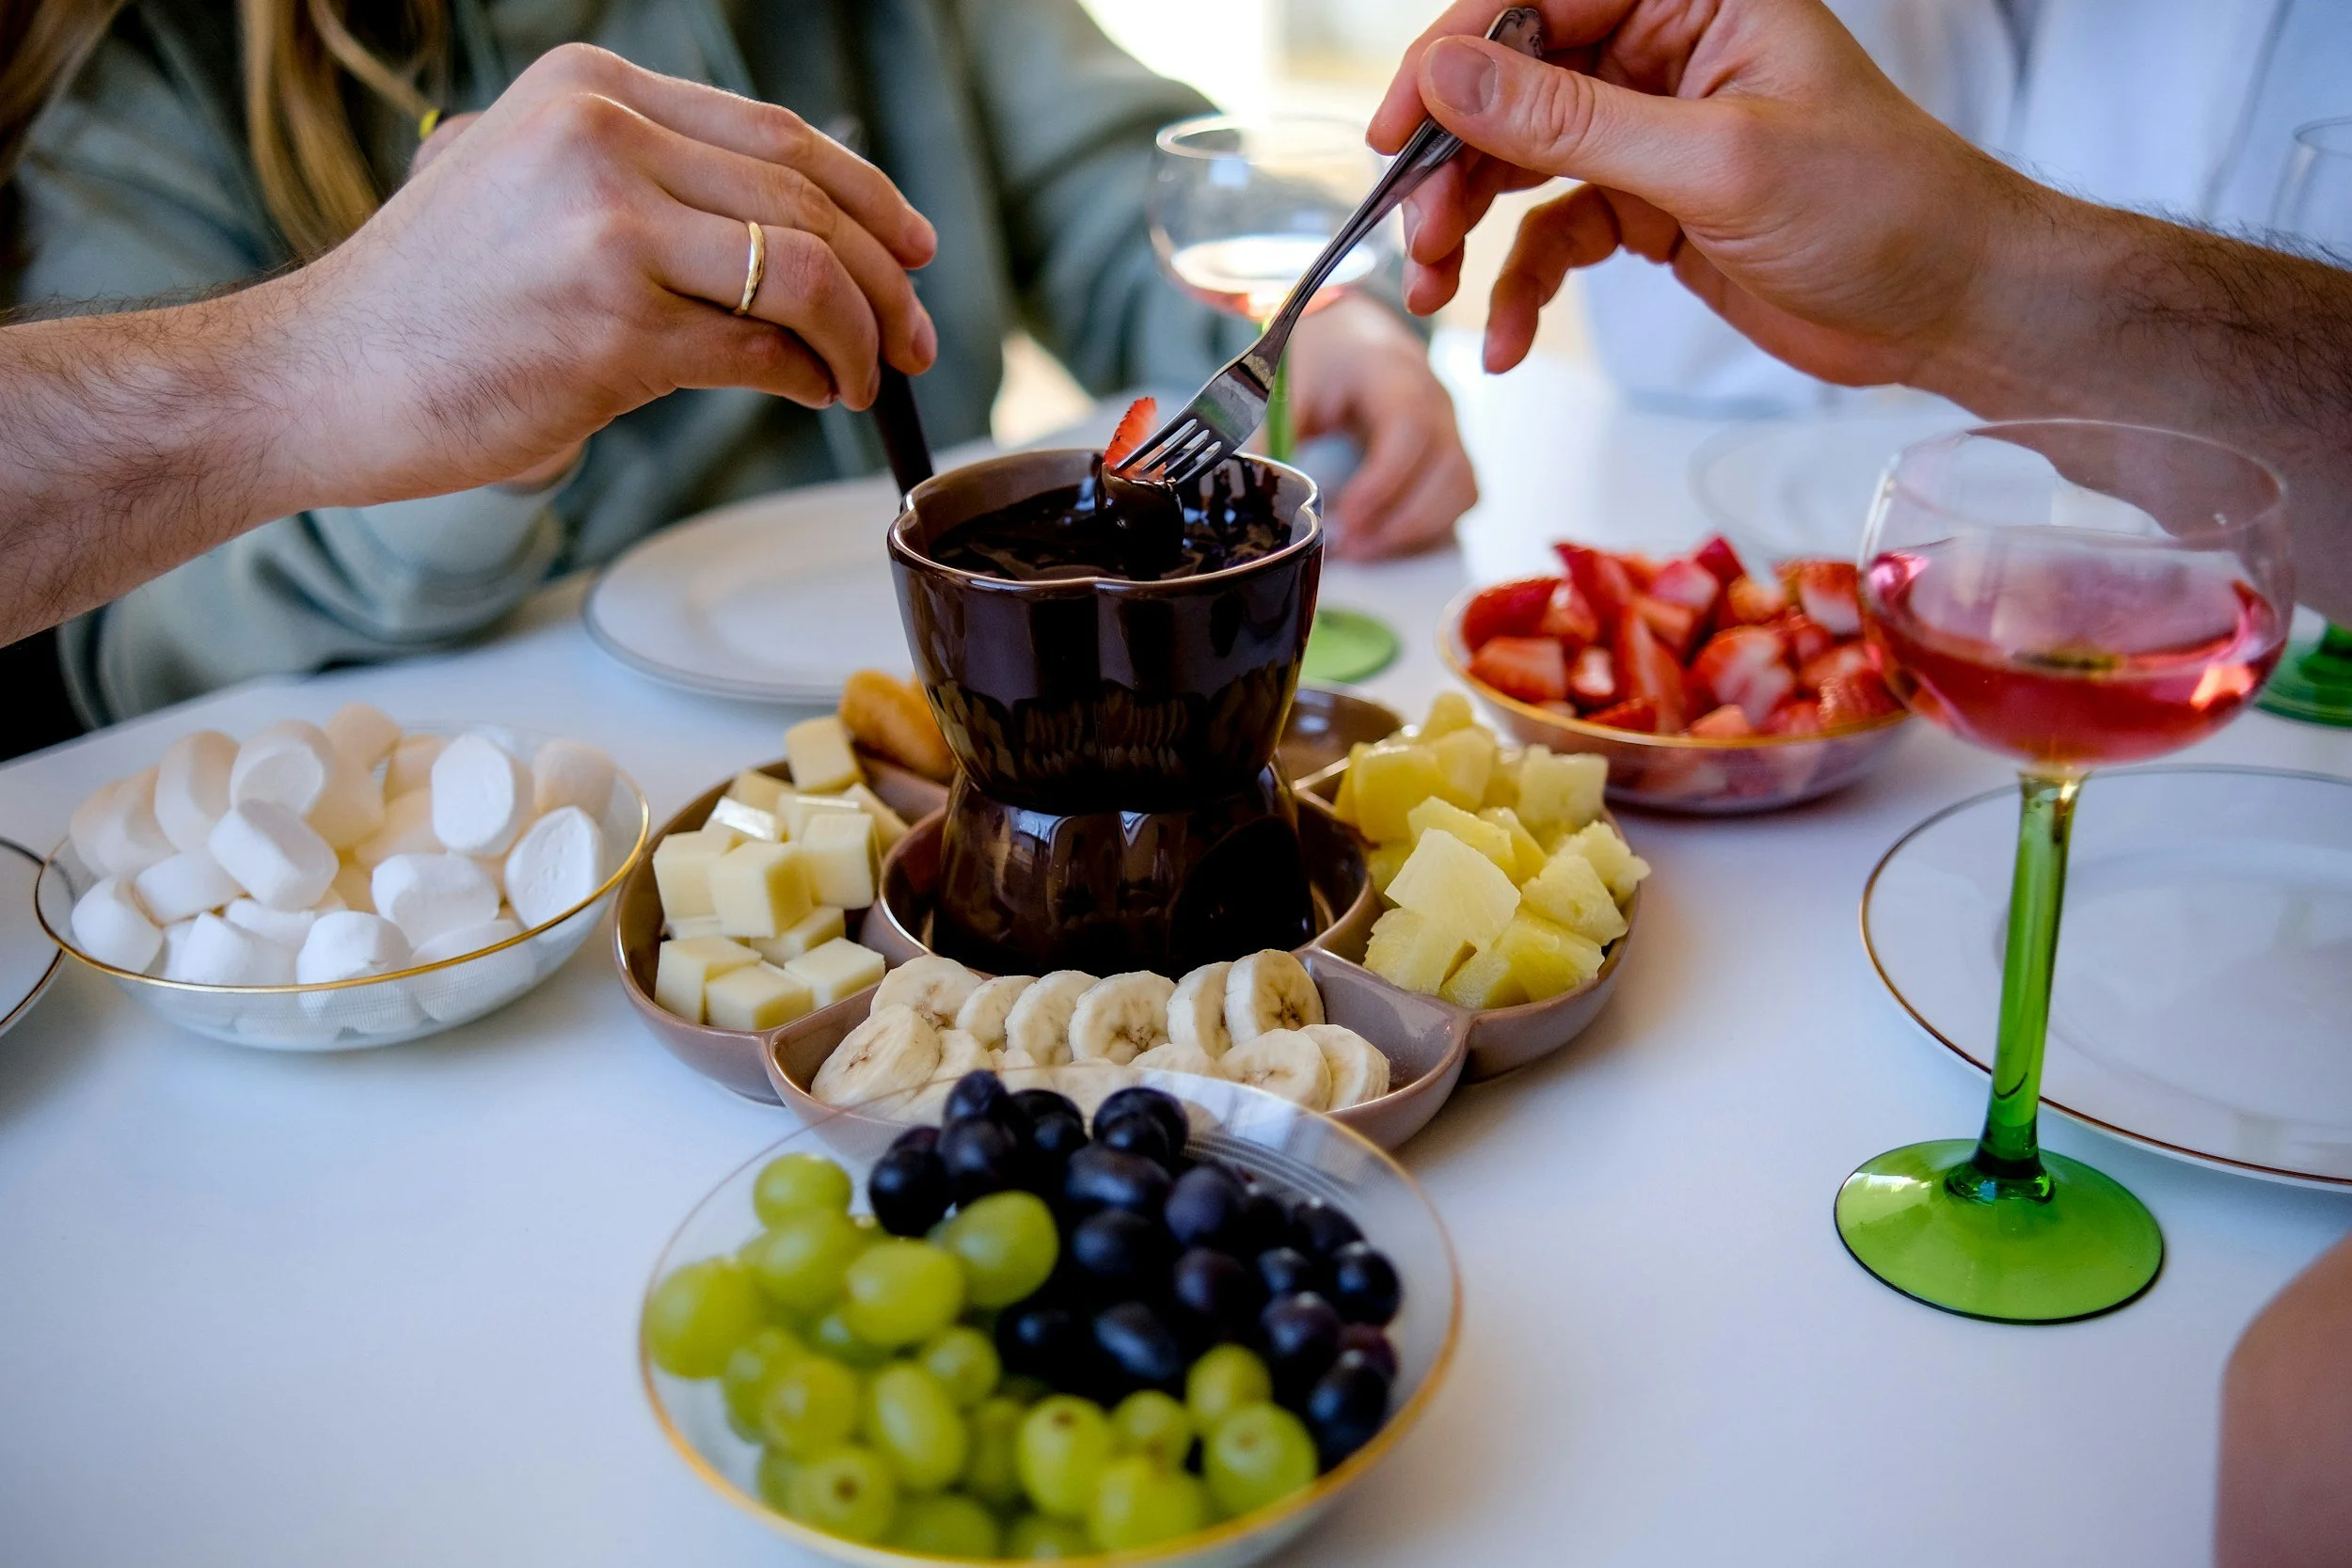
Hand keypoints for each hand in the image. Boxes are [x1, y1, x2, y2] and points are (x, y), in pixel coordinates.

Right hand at [266, 43, 939, 508]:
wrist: (323, 375)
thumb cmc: (429, 300)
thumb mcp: (522, 181)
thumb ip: (635, 177)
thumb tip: (778, 228)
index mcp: (589, 87)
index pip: (776, 134)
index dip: (867, 197)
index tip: (915, 249)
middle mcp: (603, 138)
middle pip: (807, 203)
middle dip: (888, 280)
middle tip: (919, 337)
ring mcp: (611, 231)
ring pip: (805, 275)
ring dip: (863, 338)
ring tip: (870, 380)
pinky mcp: (615, 328)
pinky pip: (762, 349)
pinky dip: (811, 377)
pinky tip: (818, 395)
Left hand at [1284, 297, 1476, 559]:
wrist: (1352, 335)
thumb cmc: (1321, 360)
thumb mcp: (1290, 386)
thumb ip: (1274, 434)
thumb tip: (1249, 488)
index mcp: (1393, 374)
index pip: (1410, 428)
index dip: (1383, 480)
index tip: (1346, 516)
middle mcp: (1436, 401)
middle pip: (1446, 468)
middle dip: (1400, 519)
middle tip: (1350, 546)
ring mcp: (1451, 428)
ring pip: (1461, 488)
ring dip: (1415, 529)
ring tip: (1362, 549)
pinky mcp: (1452, 453)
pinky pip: (1460, 497)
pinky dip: (1428, 526)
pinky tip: (1383, 537)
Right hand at [1365, 0, 2035, 390]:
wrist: (1951, 305)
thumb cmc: (1880, 208)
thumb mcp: (1714, 161)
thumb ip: (1569, 120)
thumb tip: (1450, 72)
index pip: (1538, 0)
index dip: (1455, 60)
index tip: (1398, 131)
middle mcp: (1666, 51)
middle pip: (1514, 86)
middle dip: (1454, 165)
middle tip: (1418, 237)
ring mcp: (1653, 132)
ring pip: (1521, 166)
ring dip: (1471, 230)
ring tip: (1438, 292)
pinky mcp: (1651, 207)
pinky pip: (1557, 234)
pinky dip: (1525, 286)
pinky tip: (1508, 337)